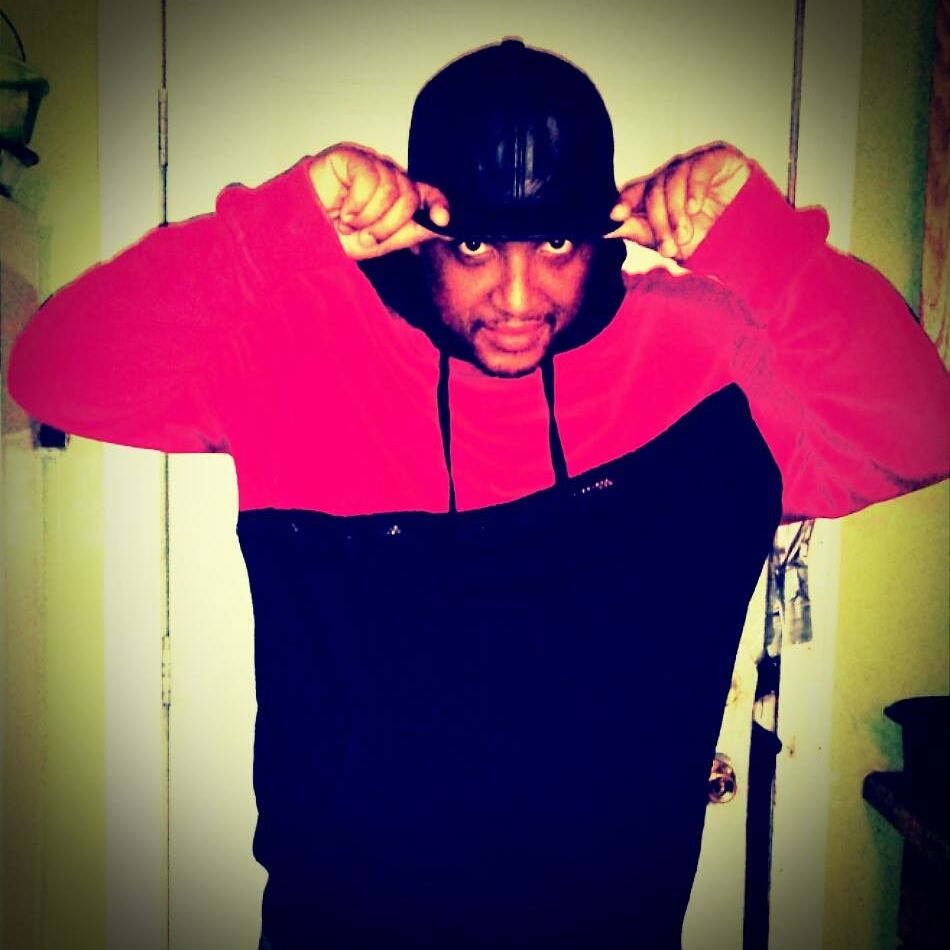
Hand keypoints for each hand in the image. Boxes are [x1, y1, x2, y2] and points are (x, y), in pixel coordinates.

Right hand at [309, 143, 450, 259]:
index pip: (427, 192)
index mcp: (395, 195)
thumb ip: (413, 231)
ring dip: (369, 217)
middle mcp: (385, 176)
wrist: (302, 236)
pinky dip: (357, 204)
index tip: (443, 220)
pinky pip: (369, 178)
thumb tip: (447, 228)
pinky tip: (343, 212)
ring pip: (391, 188)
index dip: (439, 203)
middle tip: (366, 236)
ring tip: (350, 225)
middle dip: (388, 225)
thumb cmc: (335, 237)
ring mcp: (367, 163)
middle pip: (409, 195)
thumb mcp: (381, 241)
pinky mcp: (348, 156)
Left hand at [608, 143, 750, 260]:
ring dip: (676, 212)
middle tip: (668, 248)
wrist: (748, 240)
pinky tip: (696, 208)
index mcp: (659, 193)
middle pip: (653, 190)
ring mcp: (694, 164)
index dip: (624, 201)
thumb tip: (606, 229)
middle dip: (658, 222)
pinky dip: (694, 190)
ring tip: (686, 234)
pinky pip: (698, 168)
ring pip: (672, 180)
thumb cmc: (709, 240)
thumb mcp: (671, 242)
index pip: (635, 191)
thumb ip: (640, 232)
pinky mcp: (717, 157)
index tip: (614, 215)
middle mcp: (673, 176)